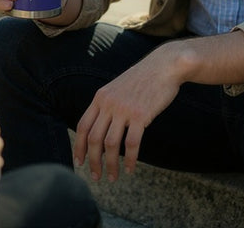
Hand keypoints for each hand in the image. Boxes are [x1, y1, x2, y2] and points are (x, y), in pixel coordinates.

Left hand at [74, 43, 183, 181]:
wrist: (164, 66)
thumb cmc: (143, 78)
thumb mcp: (118, 87)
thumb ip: (108, 104)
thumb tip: (101, 128)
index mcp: (101, 97)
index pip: (82, 126)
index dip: (78, 147)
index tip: (79, 162)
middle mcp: (109, 103)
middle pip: (94, 139)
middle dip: (93, 161)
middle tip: (96, 177)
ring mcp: (124, 109)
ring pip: (110, 144)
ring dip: (110, 165)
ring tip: (113, 177)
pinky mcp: (140, 115)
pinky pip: (131, 144)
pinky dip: (129, 160)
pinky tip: (130, 169)